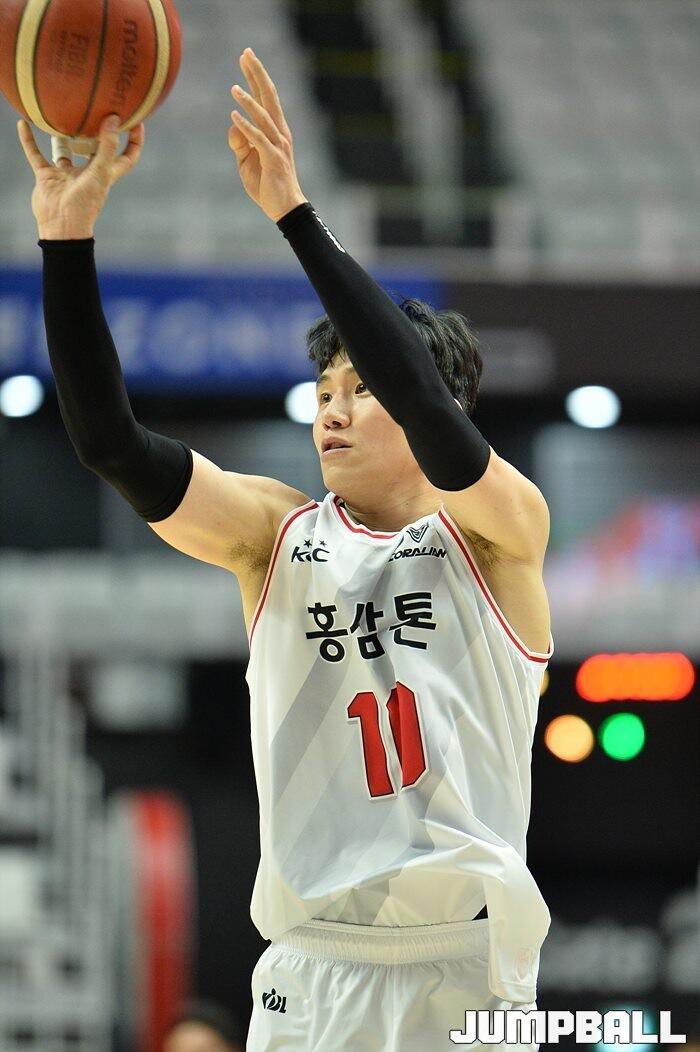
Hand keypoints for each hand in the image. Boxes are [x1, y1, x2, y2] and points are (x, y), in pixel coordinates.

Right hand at [17, 115, 144, 238]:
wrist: (61, 226)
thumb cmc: (85, 203)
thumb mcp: (100, 172)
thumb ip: (107, 146)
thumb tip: (113, 119)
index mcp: (106, 173)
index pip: (127, 155)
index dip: (135, 140)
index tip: (137, 120)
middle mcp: (88, 172)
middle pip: (96, 149)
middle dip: (98, 131)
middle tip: (98, 108)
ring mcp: (66, 175)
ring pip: (64, 149)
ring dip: (61, 134)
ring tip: (61, 112)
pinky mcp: (47, 177)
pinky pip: (36, 154)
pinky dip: (28, 140)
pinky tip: (23, 123)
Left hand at [228, 48, 306, 222]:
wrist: (284, 208)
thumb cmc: (267, 183)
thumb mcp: (246, 161)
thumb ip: (240, 142)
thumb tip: (233, 125)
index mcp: (274, 130)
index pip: (264, 97)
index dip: (255, 76)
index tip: (245, 57)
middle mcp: (279, 133)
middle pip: (268, 97)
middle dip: (256, 75)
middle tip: (246, 53)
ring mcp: (277, 146)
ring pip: (263, 117)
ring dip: (248, 101)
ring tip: (233, 88)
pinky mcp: (273, 160)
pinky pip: (258, 140)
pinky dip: (246, 127)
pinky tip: (234, 116)